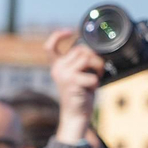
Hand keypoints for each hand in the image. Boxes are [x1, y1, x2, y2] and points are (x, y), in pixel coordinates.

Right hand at [44, 29, 106, 145]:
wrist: (76, 115)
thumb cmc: (80, 94)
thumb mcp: (78, 74)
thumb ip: (80, 61)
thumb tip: (94, 48)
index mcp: (57, 66)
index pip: (50, 46)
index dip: (58, 36)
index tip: (70, 32)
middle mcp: (57, 69)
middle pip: (80, 49)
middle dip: (93, 57)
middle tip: (95, 71)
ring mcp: (63, 75)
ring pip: (88, 58)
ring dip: (97, 67)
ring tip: (94, 79)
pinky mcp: (72, 82)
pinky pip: (93, 75)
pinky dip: (97, 82)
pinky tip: (90, 89)